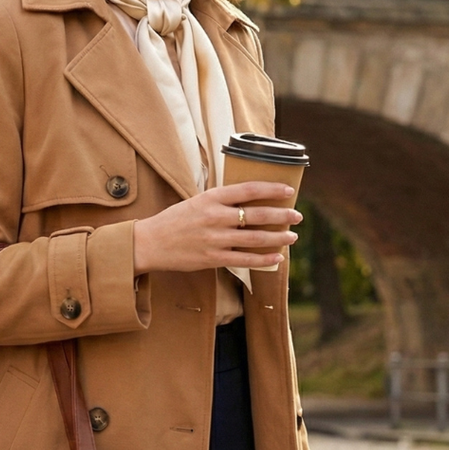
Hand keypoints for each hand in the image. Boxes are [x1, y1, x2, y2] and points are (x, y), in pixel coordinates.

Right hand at [132, 181, 300, 274]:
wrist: (151, 242)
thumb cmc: (175, 220)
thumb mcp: (197, 201)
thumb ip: (221, 200)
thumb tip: (249, 200)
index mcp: (211, 198)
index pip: (249, 190)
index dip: (272, 190)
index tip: (289, 191)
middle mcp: (215, 217)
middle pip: (257, 214)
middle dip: (282, 215)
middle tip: (297, 215)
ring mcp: (215, 239)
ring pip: (255, 238)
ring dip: (278, 238)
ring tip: (292, 237)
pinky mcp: (212, 258)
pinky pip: (244, 259)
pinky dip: (263, 259)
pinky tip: (277, 257)